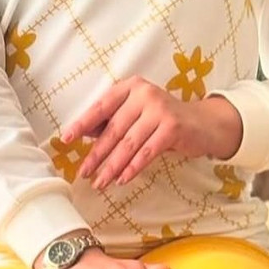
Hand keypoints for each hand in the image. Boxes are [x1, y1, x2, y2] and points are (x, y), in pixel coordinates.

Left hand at [61, 76, 242, 189]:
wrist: (202, 123)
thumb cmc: (162, 119)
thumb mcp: (136, 114)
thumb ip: (111, 121)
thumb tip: (82, 133)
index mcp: (130, 87)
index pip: (100, 106)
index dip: (82, 124)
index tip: (66, 139)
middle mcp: (144, 93)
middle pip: (113, 129)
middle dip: (97, 154)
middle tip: (84, 172)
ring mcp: (160, 109)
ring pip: (129, 143)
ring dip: (112, 166)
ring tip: (100, 182)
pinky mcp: (173, 127)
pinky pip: (147, 152)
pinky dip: (133, 167)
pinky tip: (122, 179)